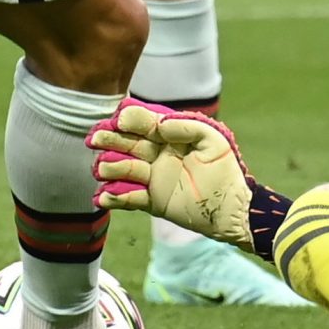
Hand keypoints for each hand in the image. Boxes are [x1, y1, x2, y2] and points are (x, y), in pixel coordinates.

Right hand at [88, 102, 256, 248]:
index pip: (144, 124)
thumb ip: (187, 127)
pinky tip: (103, 196)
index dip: (130, 120)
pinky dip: (114, 198)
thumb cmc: (225, 170)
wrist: (232, 208)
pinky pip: (129, 198)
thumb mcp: (213, 140)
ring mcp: (153, 179)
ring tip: (103, 168)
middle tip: (95, 139)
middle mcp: (157, 155)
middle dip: (110, 140)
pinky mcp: (152, 201)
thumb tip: (160, 124)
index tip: (119, 120)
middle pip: (127, 144)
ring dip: (110, 168)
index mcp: (169, 137)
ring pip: (124, 170)